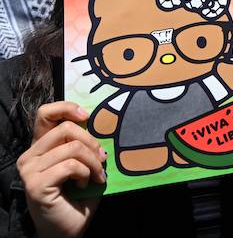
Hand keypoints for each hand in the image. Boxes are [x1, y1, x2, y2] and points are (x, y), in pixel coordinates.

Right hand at [17, 102, 103, 237]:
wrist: (69, 229)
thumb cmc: (78, 196)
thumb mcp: (83, 163)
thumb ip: (83, 143)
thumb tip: (101, 121)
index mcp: (40, 147)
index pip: (45, 114)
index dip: (67, 108)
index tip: (87, 117)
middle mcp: (30, 156)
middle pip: (65, 129)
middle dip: (91, 142)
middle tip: (102, 160)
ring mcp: (29, 171)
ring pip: (72, 147)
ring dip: (93, 162)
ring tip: (97, 176)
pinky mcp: (36, 184)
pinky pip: (71, 166)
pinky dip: (86, 174)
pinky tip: (85, 185)